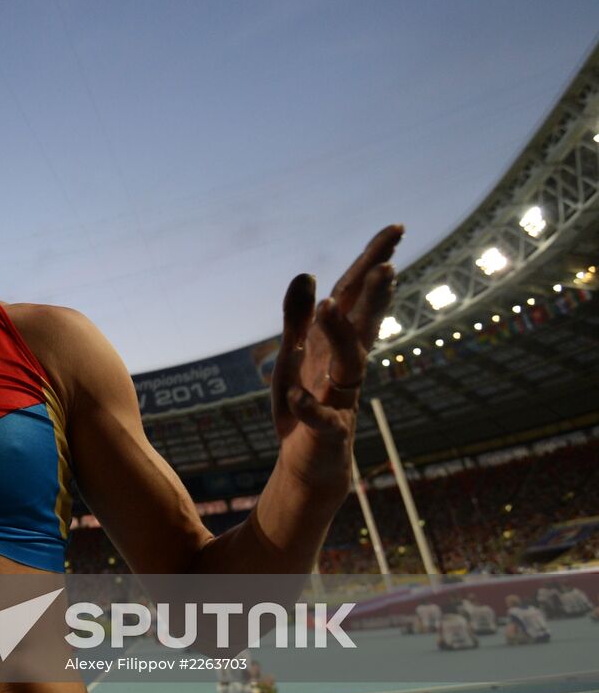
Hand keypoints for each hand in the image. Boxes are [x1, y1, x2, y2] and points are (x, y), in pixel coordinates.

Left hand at [270, 225, 402, 482]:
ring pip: (350, 365)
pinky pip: (322, 419)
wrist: (307, 463)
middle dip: (376, 297)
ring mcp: (340, 400)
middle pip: (365, 326)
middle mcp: (346, 368)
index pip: (356, 297)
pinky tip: (296, 394)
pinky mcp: (327, 433)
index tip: (397, 229)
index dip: (374, 262)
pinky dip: (309, 406)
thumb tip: (307, 274)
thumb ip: (298, 318)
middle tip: (388, 265)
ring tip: (331, 305)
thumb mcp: (294, 355)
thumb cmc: (304, 404)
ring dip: (341, 335)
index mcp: (337, 344)